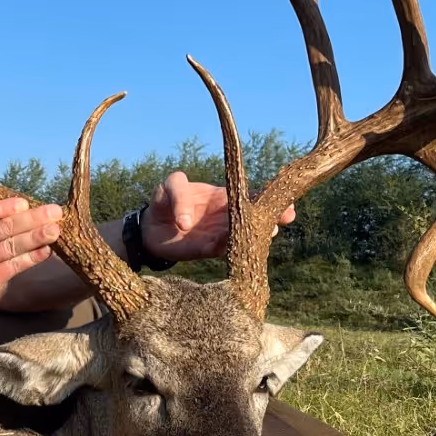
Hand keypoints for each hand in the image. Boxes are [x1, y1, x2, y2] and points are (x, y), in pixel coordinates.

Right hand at [0, 198, 62, 325]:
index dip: (3, 207)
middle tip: (55, 211)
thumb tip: (31, 209)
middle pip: (2, 228)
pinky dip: (32, 257)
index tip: (24, 203)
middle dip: (31, 219)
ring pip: (11, 247)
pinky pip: (14, 266)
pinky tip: (46, 250)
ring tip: (55, 230)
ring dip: (36, 237)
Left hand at [140, 172, 295, 261]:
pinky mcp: (205, 250)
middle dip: (270, 218)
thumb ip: (179, 194)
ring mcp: (217, 235)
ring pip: (240, 235)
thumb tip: (187, 222)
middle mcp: (225, 218)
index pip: (251, 196)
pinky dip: (225, 246)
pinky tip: (231, 242)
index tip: (286, 201)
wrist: (149, 228)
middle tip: (284, 218)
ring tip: (267, 232)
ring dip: (252, 234)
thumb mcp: (171, 185)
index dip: (268, 198)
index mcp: (223, 198)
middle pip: (253, 218)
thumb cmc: (164, 200)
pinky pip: (219, 250)